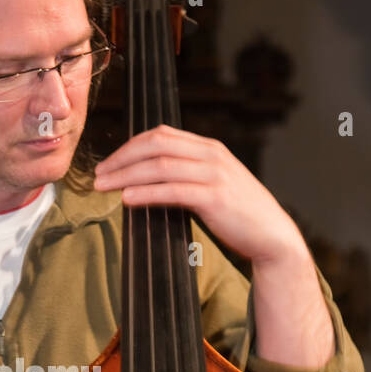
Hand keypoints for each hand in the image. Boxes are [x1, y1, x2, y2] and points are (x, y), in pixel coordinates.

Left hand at [94, 124, 333, 367]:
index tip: (108, 163)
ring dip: (125, 176)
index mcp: (209, 148)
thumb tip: (147, 181)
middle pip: (155, 145)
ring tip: (104, 187)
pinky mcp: (214, 197)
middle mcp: (211, 155)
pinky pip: (171, 190)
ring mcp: (214, 174)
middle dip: (121, 158)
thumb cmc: (239, 215)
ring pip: (159, 166)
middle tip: (99, 175)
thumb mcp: (213, 185)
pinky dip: (145, 193)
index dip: (129, 146)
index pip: (160, 135)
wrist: (272, 236)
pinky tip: (127, 199)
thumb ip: (187, 176)